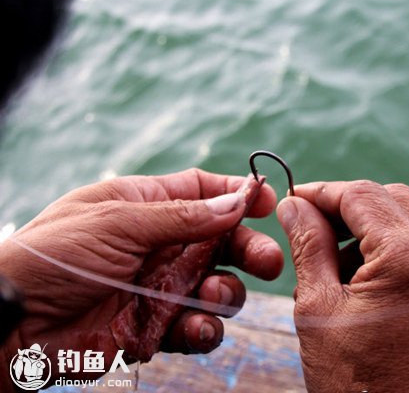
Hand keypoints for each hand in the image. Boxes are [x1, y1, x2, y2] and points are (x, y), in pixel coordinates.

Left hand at [0, 169, 282, 383]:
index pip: (203, 192)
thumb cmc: (52, 256)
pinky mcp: (156, 326)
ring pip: (218, 287)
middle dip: (250, 250)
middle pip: (223, 242)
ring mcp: (160, 287)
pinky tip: (197, 329)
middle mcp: (160, 245)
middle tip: (269, 262)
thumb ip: (182, 215)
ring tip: (212, 297)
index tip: (269, 203)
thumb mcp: (116, 222)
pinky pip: (197, 327)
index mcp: (146, 206)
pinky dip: (206, 330)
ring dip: (228, 293)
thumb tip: (238, 199)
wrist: (10, 326)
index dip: (237, 194)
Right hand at [277, 181, 408, 392]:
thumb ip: (308, 246)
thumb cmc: (358, 388)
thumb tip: (294, 205)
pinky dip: (393, 251)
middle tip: (311, 229)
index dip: (321, 192)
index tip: (293, 199)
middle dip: (347, 208)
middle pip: (390, 200)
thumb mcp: (319, 310)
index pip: (361, 196)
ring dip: (369, 230)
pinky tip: (364, 283)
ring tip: (334, 269)